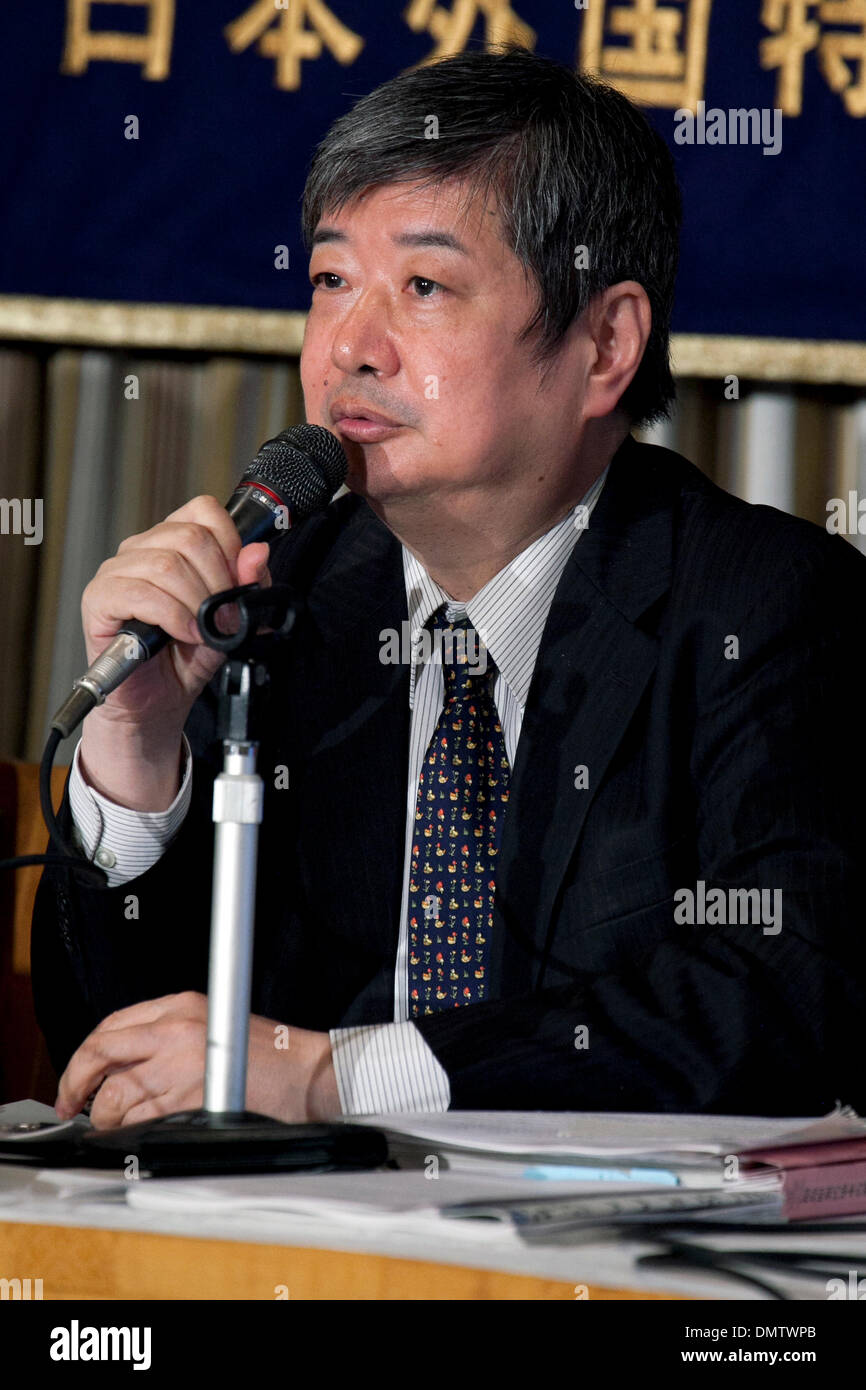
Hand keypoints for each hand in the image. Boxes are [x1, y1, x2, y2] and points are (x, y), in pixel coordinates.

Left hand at [54, 992, 340, 1128]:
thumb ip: (166, 1032)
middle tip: (71, 1101)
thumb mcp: (212, 1022)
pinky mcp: (189, 1100)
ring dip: (105, 1116)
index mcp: (180, 1006)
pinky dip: (128, 1130)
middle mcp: (175, 1031)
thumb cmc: (268, 1054)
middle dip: (75, 1083)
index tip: (77, 1076)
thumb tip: (119, 1062)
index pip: (111, 1025)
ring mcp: (180, 1066)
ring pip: (115, 1095)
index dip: (84, 1055)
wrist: (306, 1075)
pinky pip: (139, 1120)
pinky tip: (134, 1130)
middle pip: (101, 1053)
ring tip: (114, 1122)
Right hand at [78, 496, 270, 807]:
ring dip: (195, 603)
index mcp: (172, 542)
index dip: (231, 544)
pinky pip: (139, 592)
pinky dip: (171, 615)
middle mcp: (142, 549)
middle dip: (218, 582)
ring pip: (167, 564)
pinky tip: (181, 633)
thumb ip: (247, 586)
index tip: (238, 581)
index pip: (204, 511)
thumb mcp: (230, 619)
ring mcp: (117, 571)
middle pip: (190, 537)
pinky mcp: (100, 598)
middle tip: (221, 616)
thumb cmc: (186, 657)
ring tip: (200, 631)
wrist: (157, 702)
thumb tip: (258, 554)